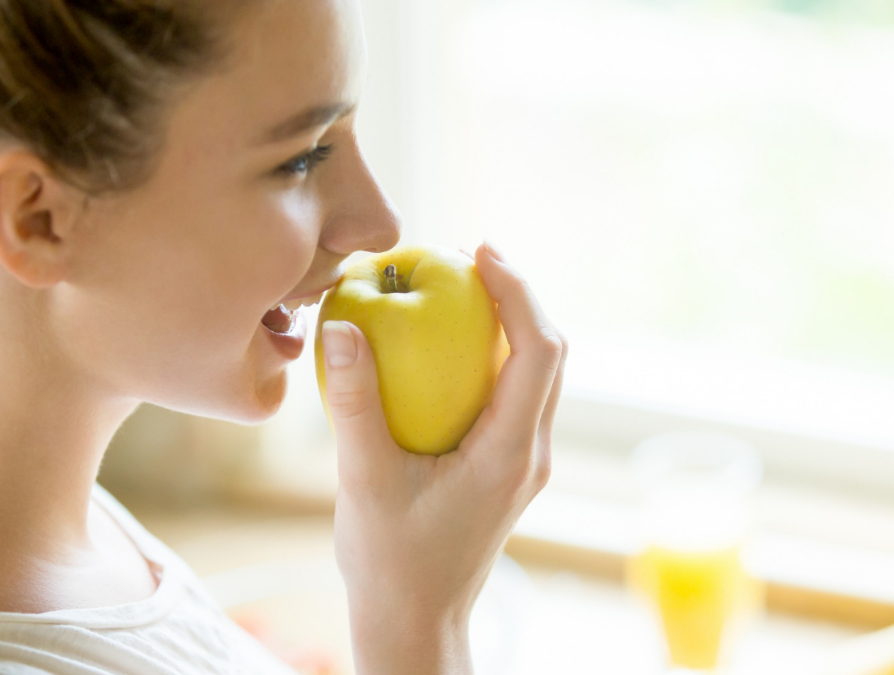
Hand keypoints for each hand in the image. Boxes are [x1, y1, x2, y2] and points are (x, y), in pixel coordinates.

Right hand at [321, 241, 566, 674]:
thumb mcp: (364, 482)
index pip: (539, 352)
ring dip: (512, 324)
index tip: (482, 250)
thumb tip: (342, 329)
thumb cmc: (390, 561)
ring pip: (539, 374)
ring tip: (464, 286)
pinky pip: (516, 394)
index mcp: (509, 453)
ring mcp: (524, 462)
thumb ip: (354, 405)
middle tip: (470, 257)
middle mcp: (530, 453)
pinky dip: (495, 356)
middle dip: (520, 296)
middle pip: (552, 354)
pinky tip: (450, 345)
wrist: (416, 619)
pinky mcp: (509, 466)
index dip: (519, 292)